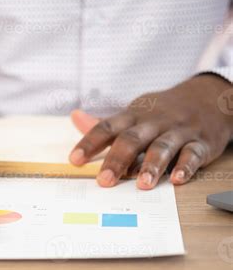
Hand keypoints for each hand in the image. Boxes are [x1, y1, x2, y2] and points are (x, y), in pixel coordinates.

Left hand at [69, 75, 232, 189]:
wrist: (205, 98)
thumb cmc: (160, 112)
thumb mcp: (133, 113)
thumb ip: (105, 123)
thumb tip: (75, 117)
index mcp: (133, 116)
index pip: (106, 128)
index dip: (90, 143)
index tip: (75, 160)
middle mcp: (153, 123)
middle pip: (132, 139)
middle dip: (117, 160)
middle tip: (105, 181)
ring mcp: (177, 132)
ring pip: (162, 147)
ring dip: (151, 165)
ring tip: (142, 184)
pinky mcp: (200, 143)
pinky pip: (193, 154)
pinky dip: (185, 166)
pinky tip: (176, 179)